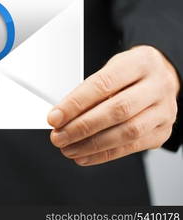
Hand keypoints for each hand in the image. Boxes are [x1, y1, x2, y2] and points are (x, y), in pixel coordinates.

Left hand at [48, 46, 179, 165]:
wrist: (161, 76)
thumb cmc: (129, 73)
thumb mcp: (110, 69)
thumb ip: (89, 91)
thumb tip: (61, 115)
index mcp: (140, 63)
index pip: (103, 84)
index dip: (75, 104)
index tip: (55, 117)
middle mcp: (157, 86)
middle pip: (117, 110)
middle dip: (82, 127)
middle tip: (59, 136)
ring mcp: (164, 110)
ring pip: (127, 132)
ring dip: (91, 145)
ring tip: (68, 148)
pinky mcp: (162, 132)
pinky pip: (132, 148)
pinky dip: (104, 154)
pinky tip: (84, 155)